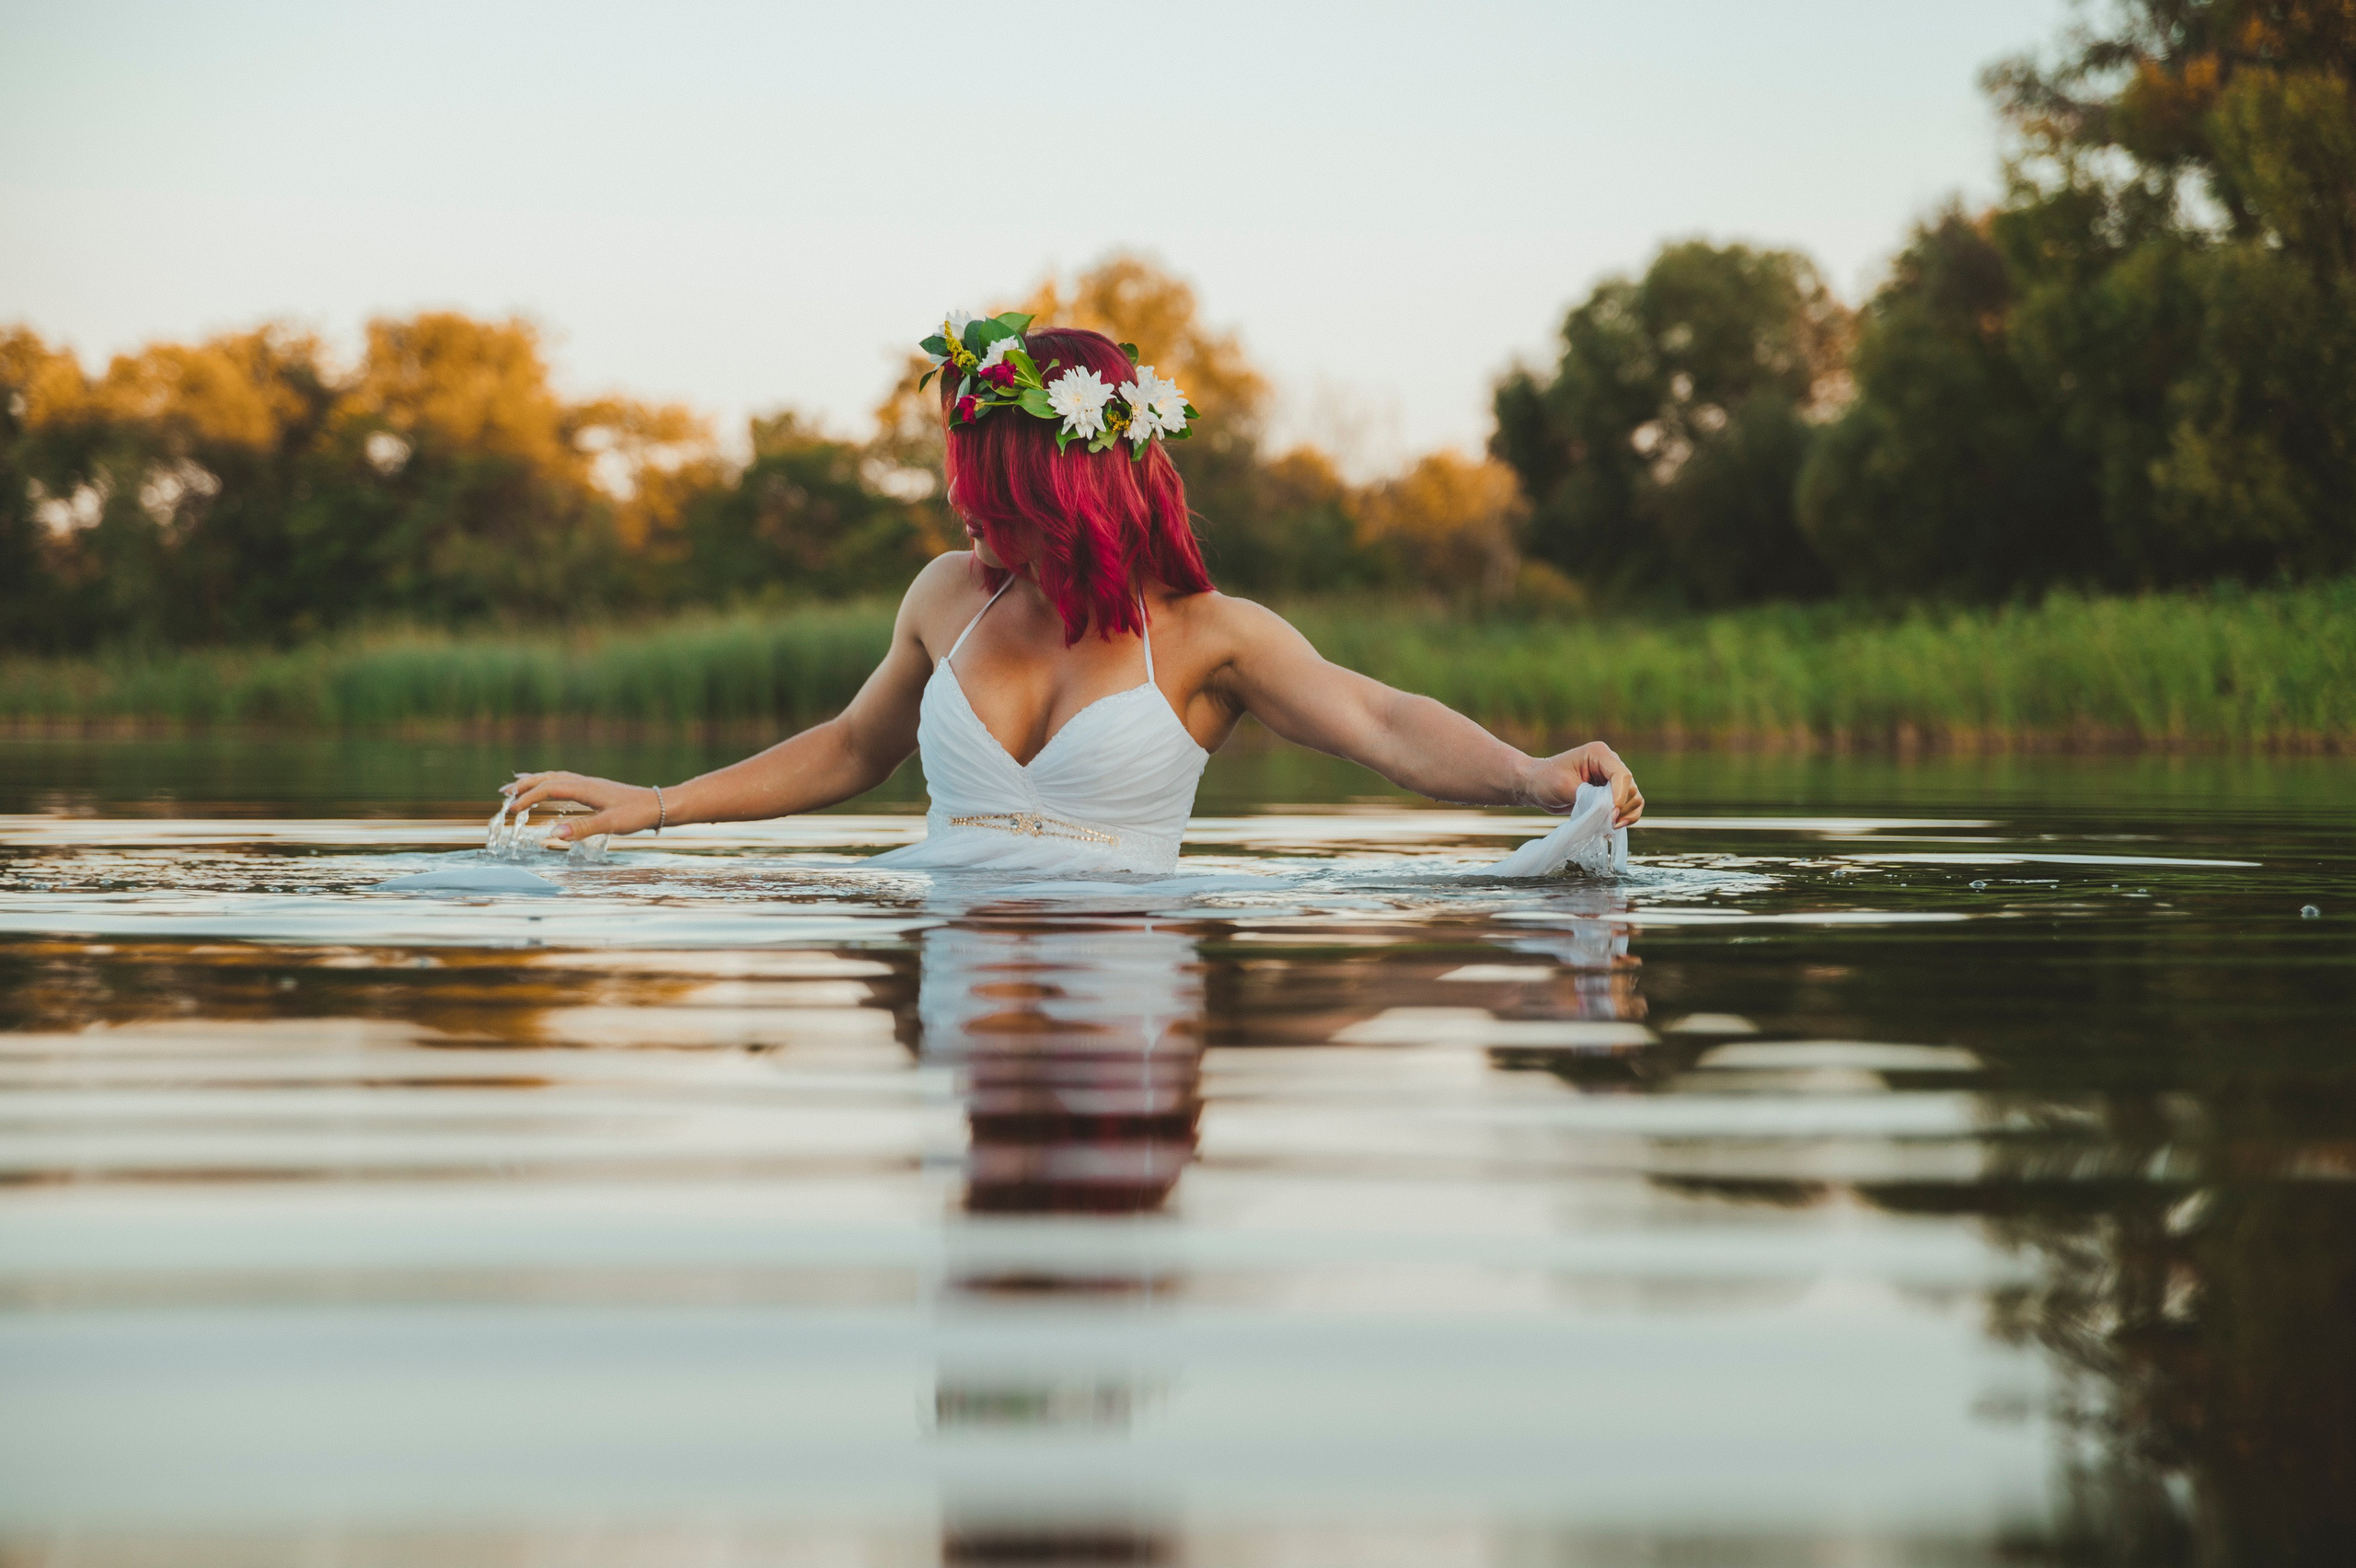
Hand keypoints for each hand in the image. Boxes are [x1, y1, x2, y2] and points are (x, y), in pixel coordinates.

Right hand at [502, 771, 662, 847]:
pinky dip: (550, 783)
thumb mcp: (611, 824)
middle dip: (525, 785)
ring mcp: (590, 785)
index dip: (528, 798)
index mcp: (585, 788)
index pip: (549, 789)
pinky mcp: (595, 790)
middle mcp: (585, 783)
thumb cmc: (637, 814)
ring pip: (556, 778)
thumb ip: (582, 828)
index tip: (511, 810)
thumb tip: (553, 834)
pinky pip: (565, 782)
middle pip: (548, 778)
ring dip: (535, 782)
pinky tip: (549, 791)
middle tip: (503, 793)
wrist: (660, 805)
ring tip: (516, 787)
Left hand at [1521, 742, 1644, 829]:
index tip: (1612, 814)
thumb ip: (1587, 796)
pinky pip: (1628, 806)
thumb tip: (1609, 810)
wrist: (1536, 785)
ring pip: (1633, 798)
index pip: (1621, 775)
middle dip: (1622, 807)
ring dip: (1626, 814)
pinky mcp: (1610, 793)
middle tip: (1607, 823)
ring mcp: (1611, 779)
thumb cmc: (1545, 780)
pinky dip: (1625, 817)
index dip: (1620, 796)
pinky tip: (1612, 826)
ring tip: (1610, 826)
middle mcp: (1610, 764)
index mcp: (1599, 754)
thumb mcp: (1564, 786)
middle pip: (1631, 788)